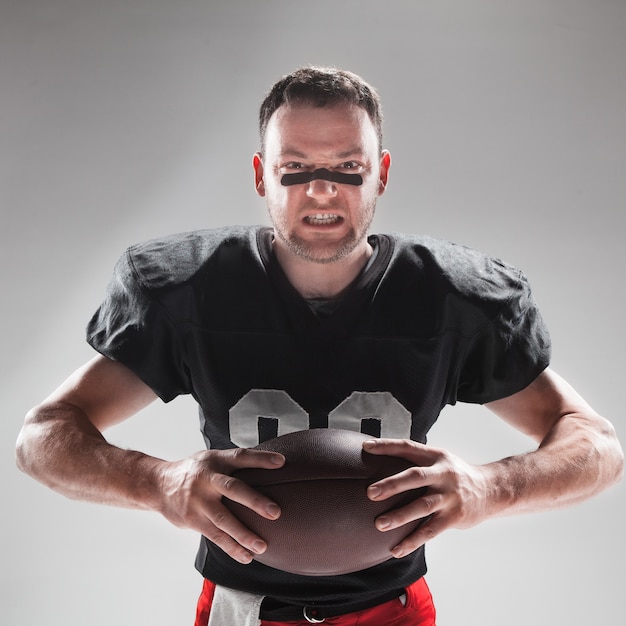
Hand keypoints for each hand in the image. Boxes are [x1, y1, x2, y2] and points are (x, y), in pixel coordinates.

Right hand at [158, 448, 284, 563]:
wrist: (159, 485)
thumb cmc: (197, 471)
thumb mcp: (213, 459)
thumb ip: (236, 464)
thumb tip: (273, 466)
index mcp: (216, 461)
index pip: (240, 457)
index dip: (261, 459)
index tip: (281, 462)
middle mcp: (207, 479)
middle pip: (233, 488)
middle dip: (255, 501)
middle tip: (275, 512)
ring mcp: (198, 500)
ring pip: (223, 519)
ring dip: (244, 534)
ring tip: (262, 546)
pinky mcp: (192, 520)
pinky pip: (215, 536)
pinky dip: (231, 547)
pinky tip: (246, 556)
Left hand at [363, 439, 488, 558]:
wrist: (492, 490)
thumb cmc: (455, 475)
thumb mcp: (440, 461)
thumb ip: (417, 462)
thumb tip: (381, 463)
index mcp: (435, 456)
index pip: (408, 447)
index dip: (387, 446)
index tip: (366, 447)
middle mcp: (443, 474)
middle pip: (415, 476)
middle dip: (392, 484)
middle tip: (370, 493)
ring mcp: (449, 496)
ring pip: (422, 506)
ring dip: (400, 516)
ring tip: (380, 524)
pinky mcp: (454, 517)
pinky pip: (431, 531)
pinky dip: (412, 541)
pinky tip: (396, 549)